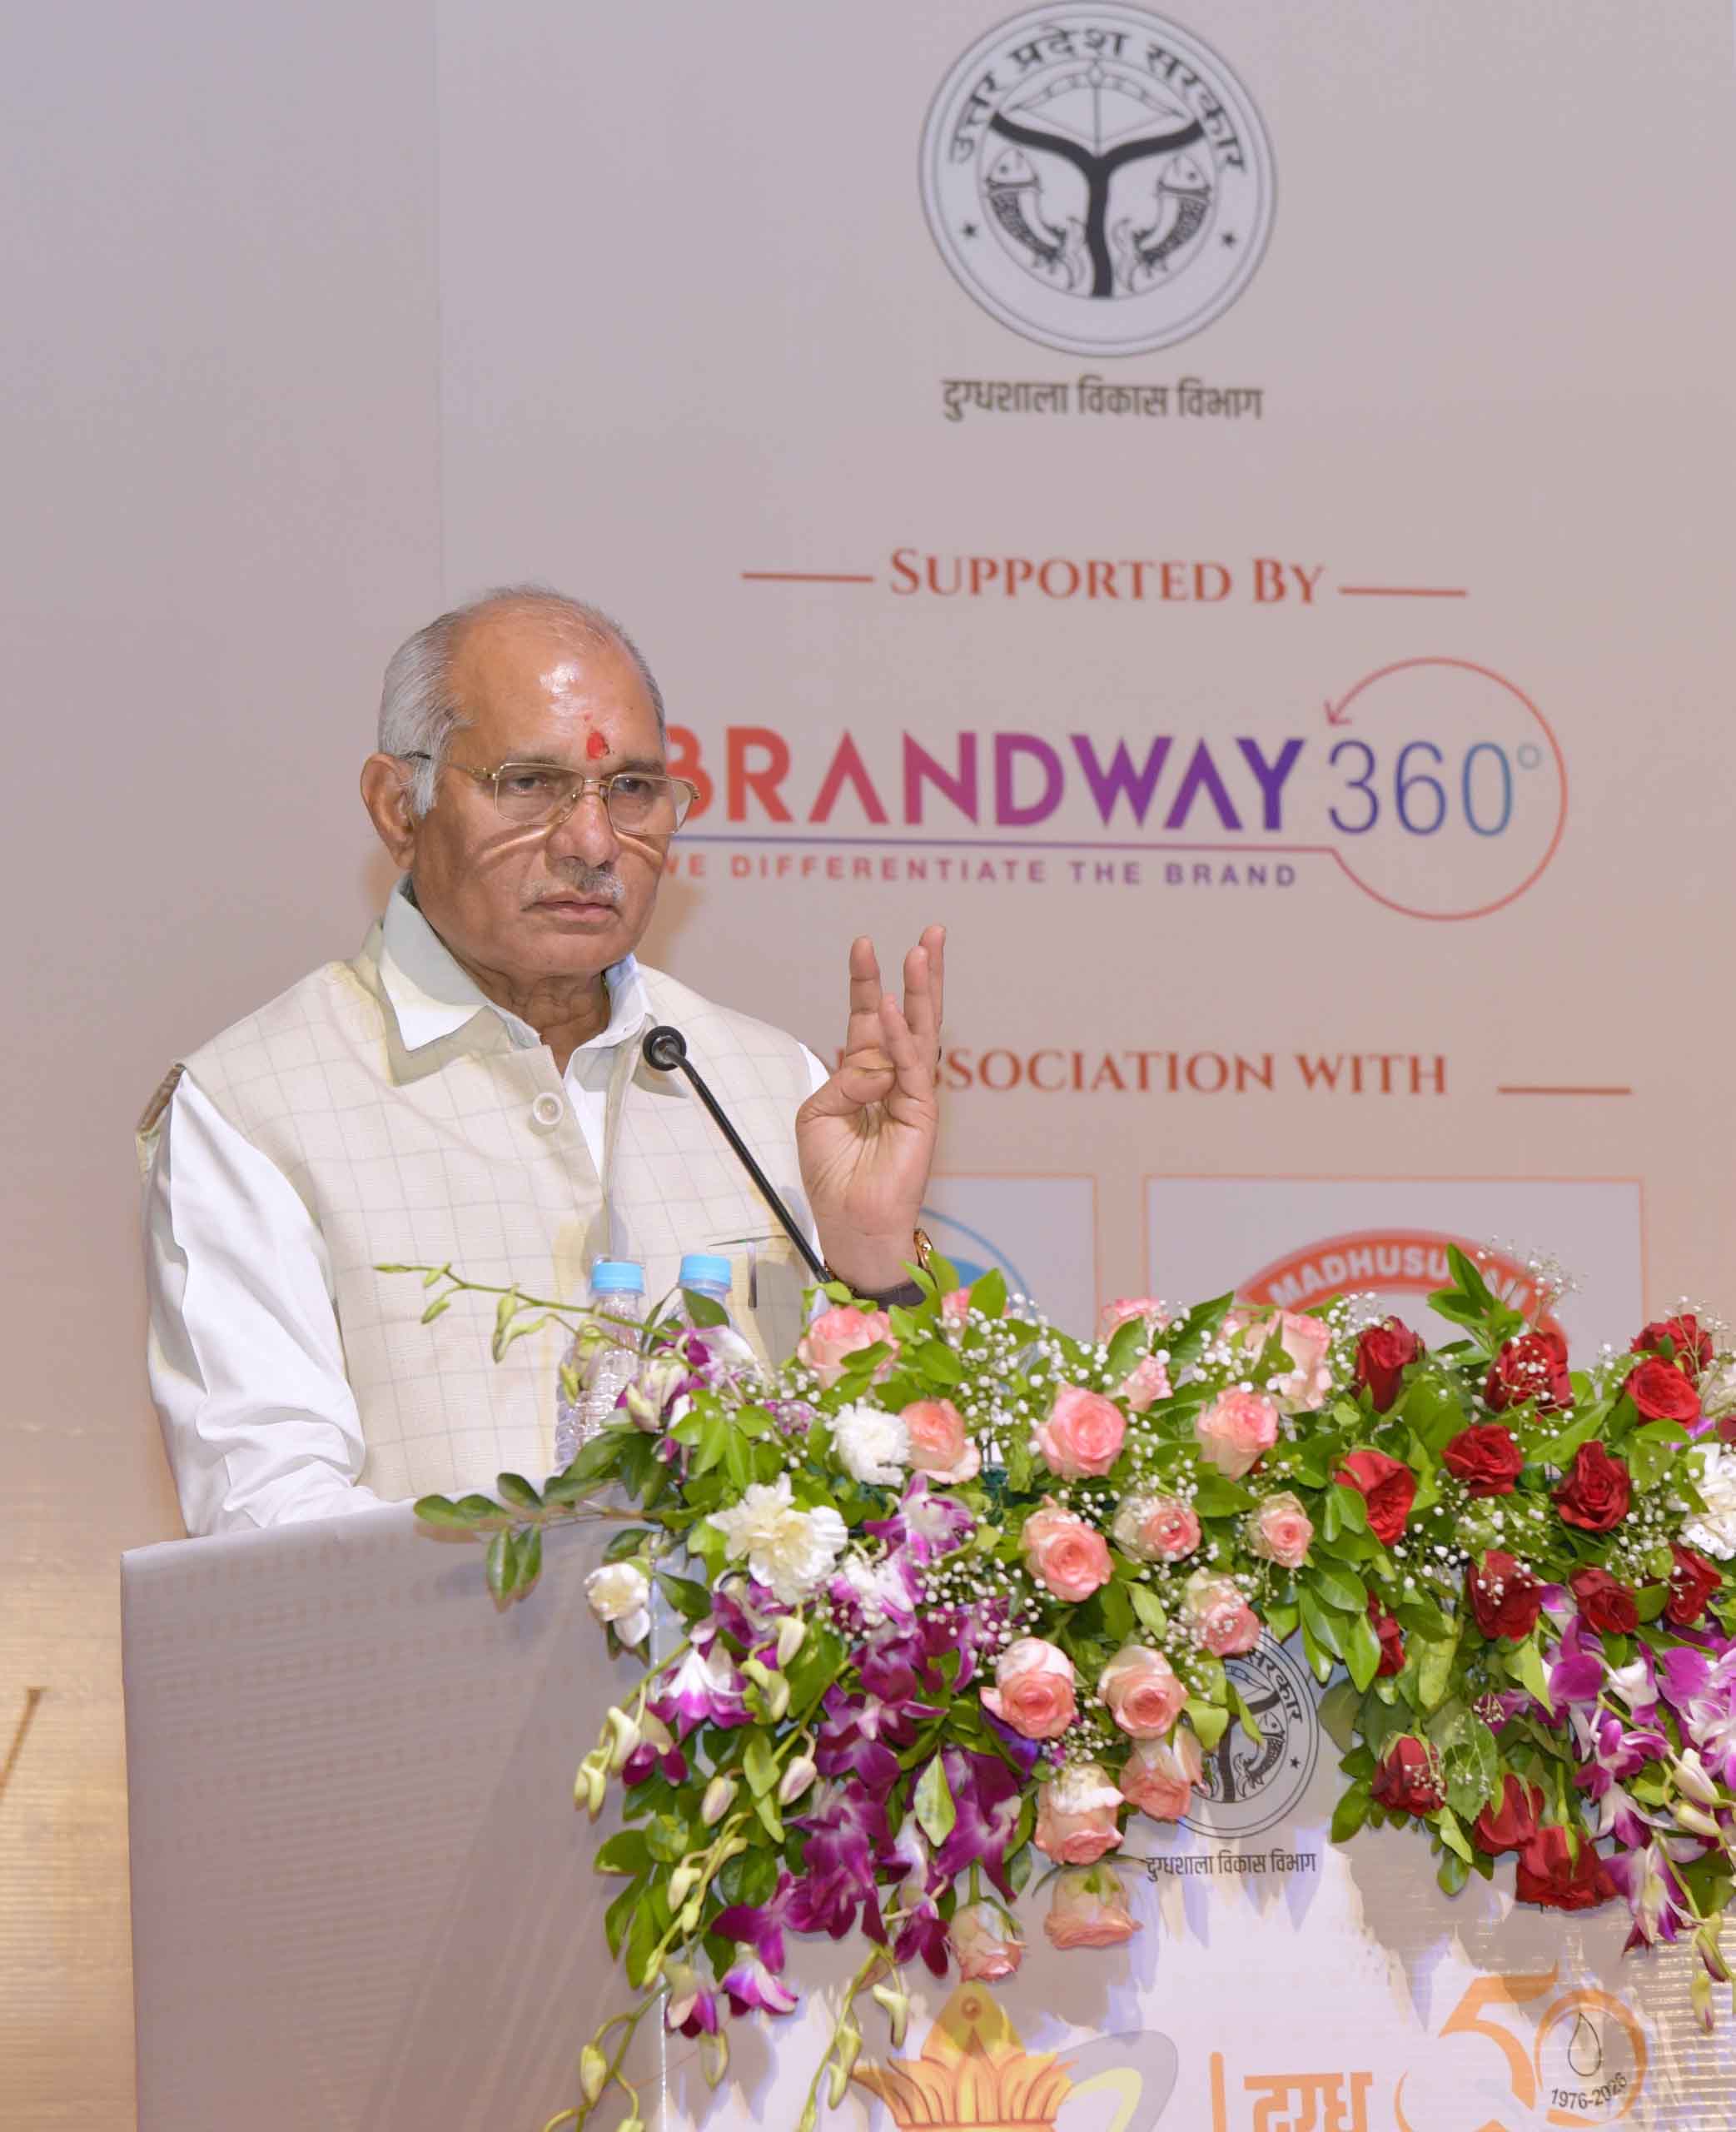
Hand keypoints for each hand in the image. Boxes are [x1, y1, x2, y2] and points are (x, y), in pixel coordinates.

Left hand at [796, 927, 944, 1295]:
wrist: (850, 1224)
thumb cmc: (833, 1176)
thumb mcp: (818, 1116)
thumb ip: (843, 1079)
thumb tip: (875, 1060)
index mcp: (865, 1077)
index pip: (868, 1019)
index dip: (867, 983)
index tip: (865, 944)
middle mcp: (893, 1080)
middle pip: (909, 1016)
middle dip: (918, 974)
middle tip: (930, 933)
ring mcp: (912, 1095)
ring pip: (920, 1032)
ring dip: (921, 990)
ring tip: (922, 950)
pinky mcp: (921, 1115)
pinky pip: (910, 1067)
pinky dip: (899, 1036)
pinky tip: (892, 1007)